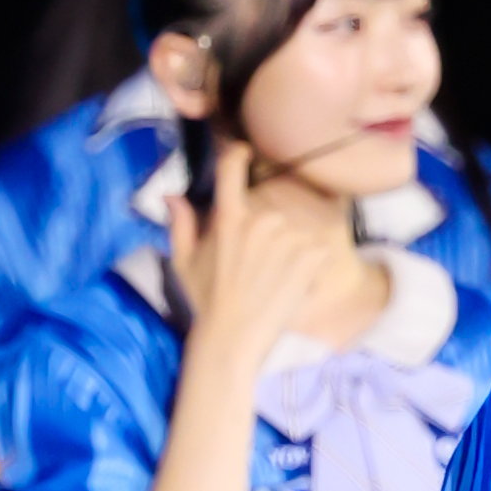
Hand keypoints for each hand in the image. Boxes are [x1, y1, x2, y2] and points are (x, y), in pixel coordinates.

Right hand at [167, 142, 349, 374]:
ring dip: (291, 248)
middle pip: (269, 208)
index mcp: (228, 216)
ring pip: (295, 230)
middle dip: (267, 229)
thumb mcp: (183, 261)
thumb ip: (180, 223)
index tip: (245, 152)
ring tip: (277, 278)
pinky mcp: (310, 258)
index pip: (232, 168)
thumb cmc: (205, 301)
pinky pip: (319, 249)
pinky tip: (297, 284)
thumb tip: (171, 196)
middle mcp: (260, 221)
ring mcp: (288, 239)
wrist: (233, 338)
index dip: (238, 154)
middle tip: (260, 262)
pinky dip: (314, 265)